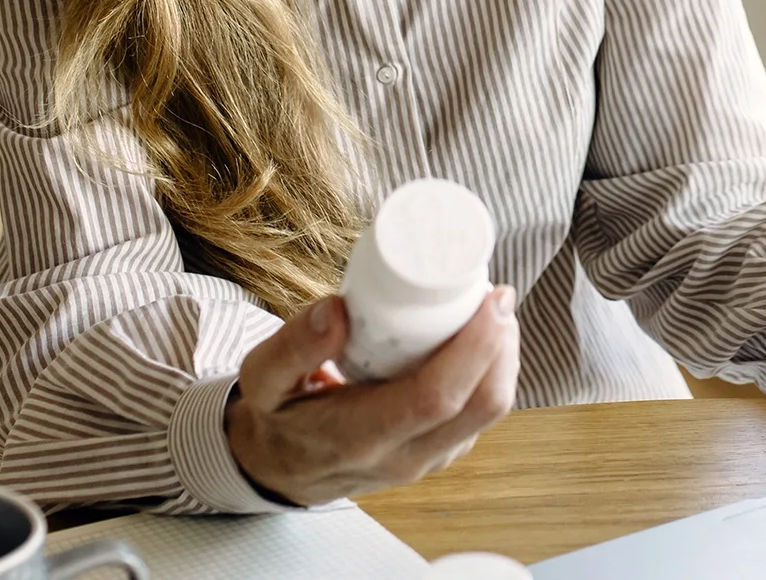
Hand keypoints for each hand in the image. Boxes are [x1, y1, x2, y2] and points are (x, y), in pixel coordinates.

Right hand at [225, 286, 520, 505]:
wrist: (279, 470)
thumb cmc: (277, 416)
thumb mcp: (262, 380)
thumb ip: (292, 345)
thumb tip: (337, 309)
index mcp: (360, 437)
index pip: (436, 398)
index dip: (475, 347)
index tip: (490, 299)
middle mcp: (402, 457)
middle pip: (481, 406)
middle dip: (502, 346)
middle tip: (498, 295)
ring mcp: (426, 461)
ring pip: (489, 413)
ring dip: (502, 358)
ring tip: (490, 310)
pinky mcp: (438, 454)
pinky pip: (480, 416)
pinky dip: (490, 373)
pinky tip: (477, 339)